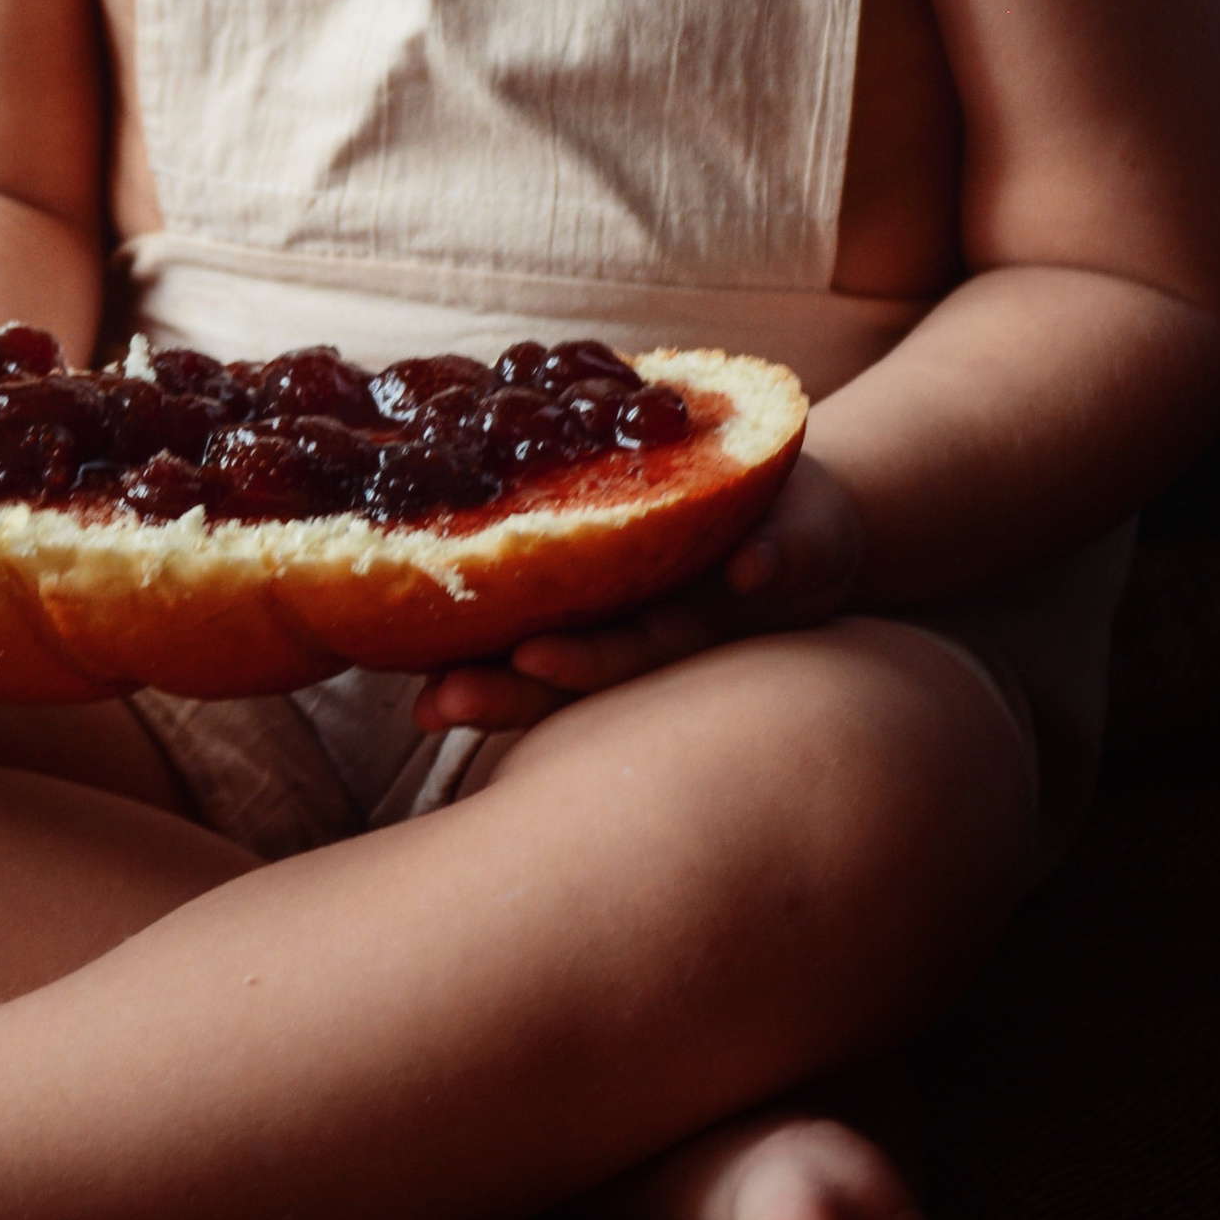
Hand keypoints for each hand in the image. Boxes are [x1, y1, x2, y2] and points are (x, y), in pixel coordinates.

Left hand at [412, 453, 868, 735]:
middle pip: (565, 670)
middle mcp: (638, 630)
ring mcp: (613, 621)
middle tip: (437, 703)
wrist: (788, 516)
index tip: (529, 660)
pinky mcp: (590, 585)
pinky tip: (409, 642)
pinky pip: (532, 607)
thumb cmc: (797, 529)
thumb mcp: (810, 538)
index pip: (629, 649)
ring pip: (538, 656)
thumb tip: (755, 568)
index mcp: (688, 623)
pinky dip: (483, 619)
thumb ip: (789, 553)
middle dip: (504, 692)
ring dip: (481, 679)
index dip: (583, 661)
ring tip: (418, 700)